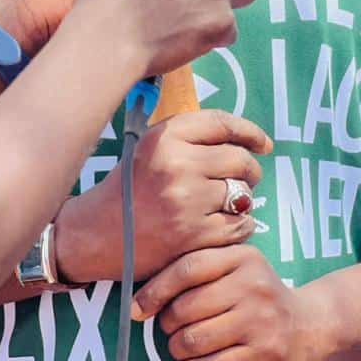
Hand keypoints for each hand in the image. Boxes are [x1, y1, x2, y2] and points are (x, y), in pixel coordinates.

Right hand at [55, 110, 271, 282]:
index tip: (263, 143)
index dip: (250, 132)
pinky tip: (225, 225)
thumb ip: (192, 137)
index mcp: (166, 136)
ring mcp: (186, 202)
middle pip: (240, 159)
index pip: (223, 123)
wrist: (97, 234)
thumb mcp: (152, 146)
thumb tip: (246, 139)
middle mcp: (177, 164)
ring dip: (243, 200)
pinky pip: (240, 226)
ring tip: (227, 204)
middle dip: (249, 170)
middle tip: (244, 179)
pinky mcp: (193, 237)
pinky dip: (240, 226)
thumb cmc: (129, 187)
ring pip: (243, 194)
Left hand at [131, 245, 310, 360]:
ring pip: (196, 339)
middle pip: (187, 306)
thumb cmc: (258, 296)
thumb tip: (146, 295)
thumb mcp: (237, 269)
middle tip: (169, 330)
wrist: (307, 326)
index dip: (157, 289)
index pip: (188, 267)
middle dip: (167, 324)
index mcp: (242, 256)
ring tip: (180, 349)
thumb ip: (201, 271)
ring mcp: (260, 319)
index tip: (138, 307)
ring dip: (177, 349)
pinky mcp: (264, 353)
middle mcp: (253, 284)